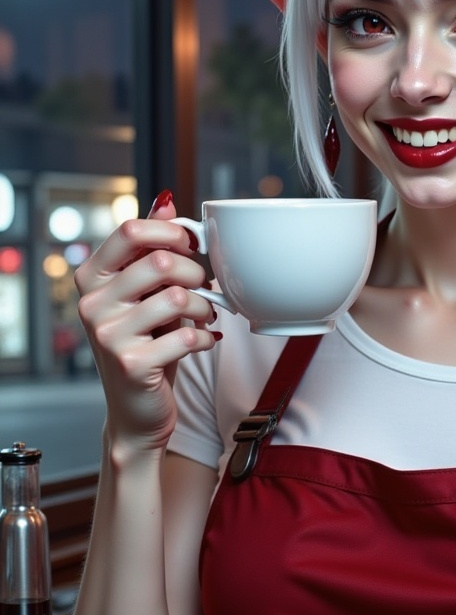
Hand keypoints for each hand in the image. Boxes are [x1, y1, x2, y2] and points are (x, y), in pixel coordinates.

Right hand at [74, 189, 218, 454]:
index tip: (191, 245)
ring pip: (178, 298)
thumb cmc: (144, 345)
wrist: (136, 412)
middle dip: (195, 273)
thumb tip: (164, 202)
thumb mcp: (144, 293)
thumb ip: (149, 249)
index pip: (130, 230)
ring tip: (204, 317)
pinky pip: (186, 335)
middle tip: (203, 289)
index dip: (170, 233)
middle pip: (160, 261)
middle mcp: (92, 304)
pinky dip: (204, 337)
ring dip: (204, 308)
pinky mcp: (132, 364)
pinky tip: (202, 341)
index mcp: (91, 278)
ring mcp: (108, 335)